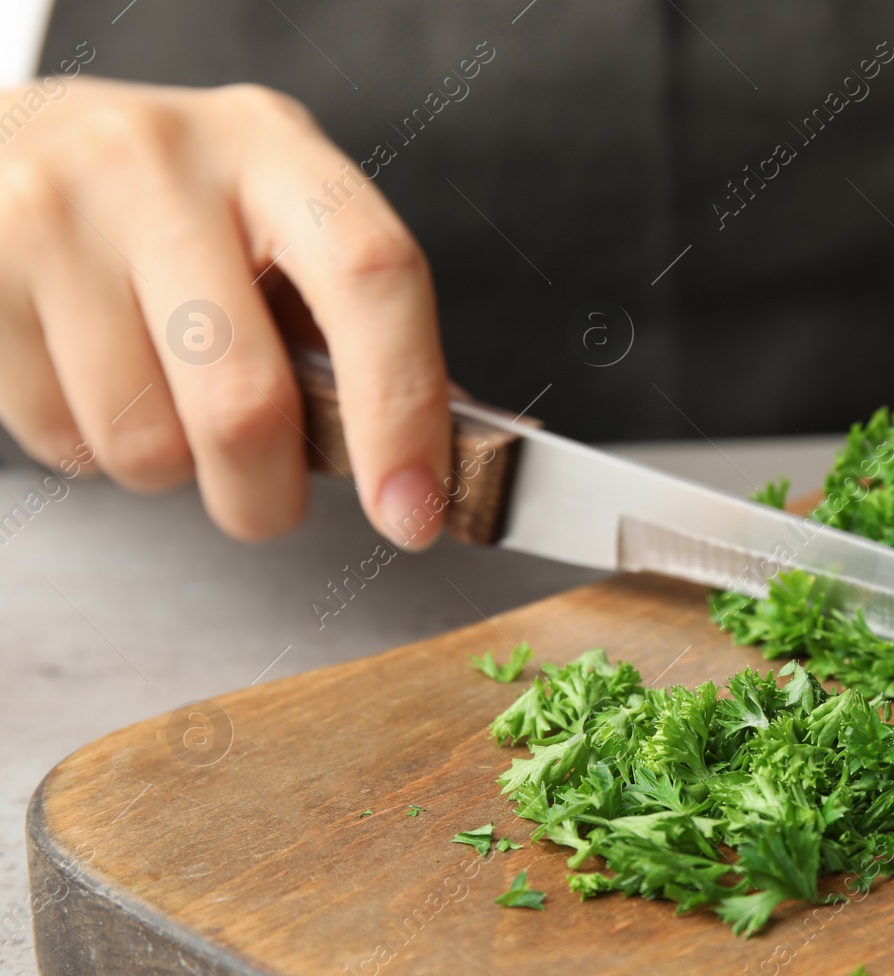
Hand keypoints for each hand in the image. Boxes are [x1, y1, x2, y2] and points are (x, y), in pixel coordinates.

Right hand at [0, 77, 450, 545]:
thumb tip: (439, 452)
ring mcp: (55, 215)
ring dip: (166, 466)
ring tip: (152, 391)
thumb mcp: (266, 219)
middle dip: (266, 497)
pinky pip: (60, 439)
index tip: (416, 512)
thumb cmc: (161, 208)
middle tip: (265, 502)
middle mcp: (162, 163)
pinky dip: (87, 446)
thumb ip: (349, 323)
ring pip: (146, 443)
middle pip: (247, 401)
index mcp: (271, 147)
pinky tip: (83, 373)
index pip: (373, 275)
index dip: (404, 408)